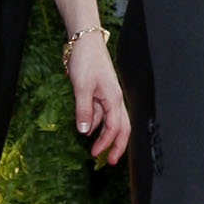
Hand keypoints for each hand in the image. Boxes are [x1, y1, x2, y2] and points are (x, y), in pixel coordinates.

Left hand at [68, 37, 128, 164]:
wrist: (85, 41)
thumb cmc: (86, 60)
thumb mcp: (81, 87)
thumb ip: (84, 110)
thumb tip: (85, 131)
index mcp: (114, 98)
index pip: (114, 128)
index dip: (106, 143)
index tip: (95, 155)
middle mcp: (115, 99)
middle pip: (122, 128)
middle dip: (118, 146)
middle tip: (110, 162)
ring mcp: (109, 95)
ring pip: (113, 121)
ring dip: (106, 136)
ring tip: (97, 149)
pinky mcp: (101, 92)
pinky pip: (103, 112)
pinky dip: (98, 122)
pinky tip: (89, 128)